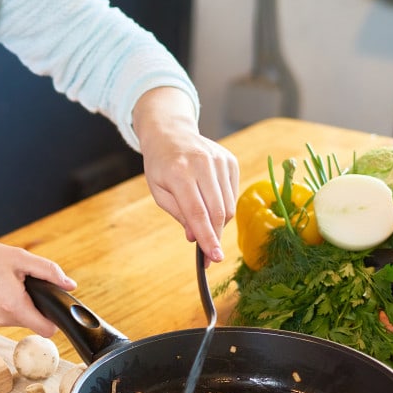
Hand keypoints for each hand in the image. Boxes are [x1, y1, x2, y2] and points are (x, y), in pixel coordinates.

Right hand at [0, 238, 75, 336]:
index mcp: (14, 306)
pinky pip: (5, 314)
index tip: (53, 303)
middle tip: (24, 280)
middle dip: (35, 303)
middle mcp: (2, 319)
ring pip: (19, 317)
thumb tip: (69, 285)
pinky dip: (7, 302)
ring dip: (20, 302)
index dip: (55, 318)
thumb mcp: (18, 258)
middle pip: (33, 321)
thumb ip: (48, 272)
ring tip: (6, 279)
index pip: (47, 330)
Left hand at [133, 88, 239, 264]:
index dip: (207, 238)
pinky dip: (223, 208)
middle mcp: (203, 164)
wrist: (171, 134)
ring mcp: (220, 161)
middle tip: (209, 254)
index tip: (214, 258)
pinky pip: (233, 194)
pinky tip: (210, 204)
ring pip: (229, 206)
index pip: (197, 213)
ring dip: (219, 224)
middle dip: (214, 236)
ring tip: (204, 225)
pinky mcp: (230, 162)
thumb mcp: (159, 192)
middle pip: (217, 212)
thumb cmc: (161, 166)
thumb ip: (178, 214)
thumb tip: (195, 236)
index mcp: (180, 172)